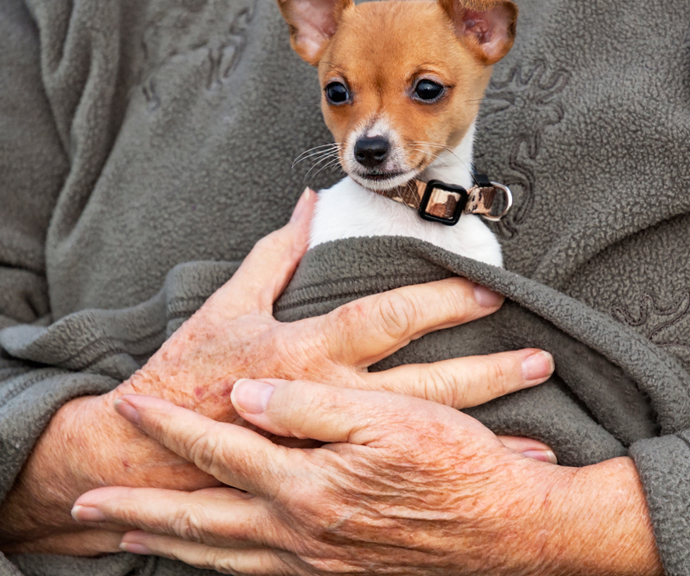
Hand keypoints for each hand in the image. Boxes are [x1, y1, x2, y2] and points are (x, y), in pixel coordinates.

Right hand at [0, 189, 544, 553]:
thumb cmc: (189, 374)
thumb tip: (305, 204)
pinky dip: (443, 481)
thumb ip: (273, 254)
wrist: (148, 453)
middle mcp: (326, 401)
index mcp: (303, 352)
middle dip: (483, 373)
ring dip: (481, 434)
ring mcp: (330, 449)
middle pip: (420, 387)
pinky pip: (397, 480)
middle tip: (537, 358)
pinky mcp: (325, 480)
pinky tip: (486, 484)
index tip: (484, 288)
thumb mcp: (227, 306)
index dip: (435, 301)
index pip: (382, 321)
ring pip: (419, 440)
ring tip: (541, 432)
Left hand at [76, 380, 662, 575]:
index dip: (169, 426)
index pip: (218, 450)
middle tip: (88, 507)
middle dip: (139, 510)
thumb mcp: (385, 419)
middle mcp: (299, 532)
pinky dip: (219, 568)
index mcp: (305, 485)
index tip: (128, 406)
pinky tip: (210, 562)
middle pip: (199, 519)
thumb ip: (306, 407)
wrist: (513, 534)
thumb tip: (245, 397)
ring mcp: (315, 561)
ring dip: (170, 545)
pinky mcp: (336, 572)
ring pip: (221, 557)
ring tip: (130, 538)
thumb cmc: (456, 467)